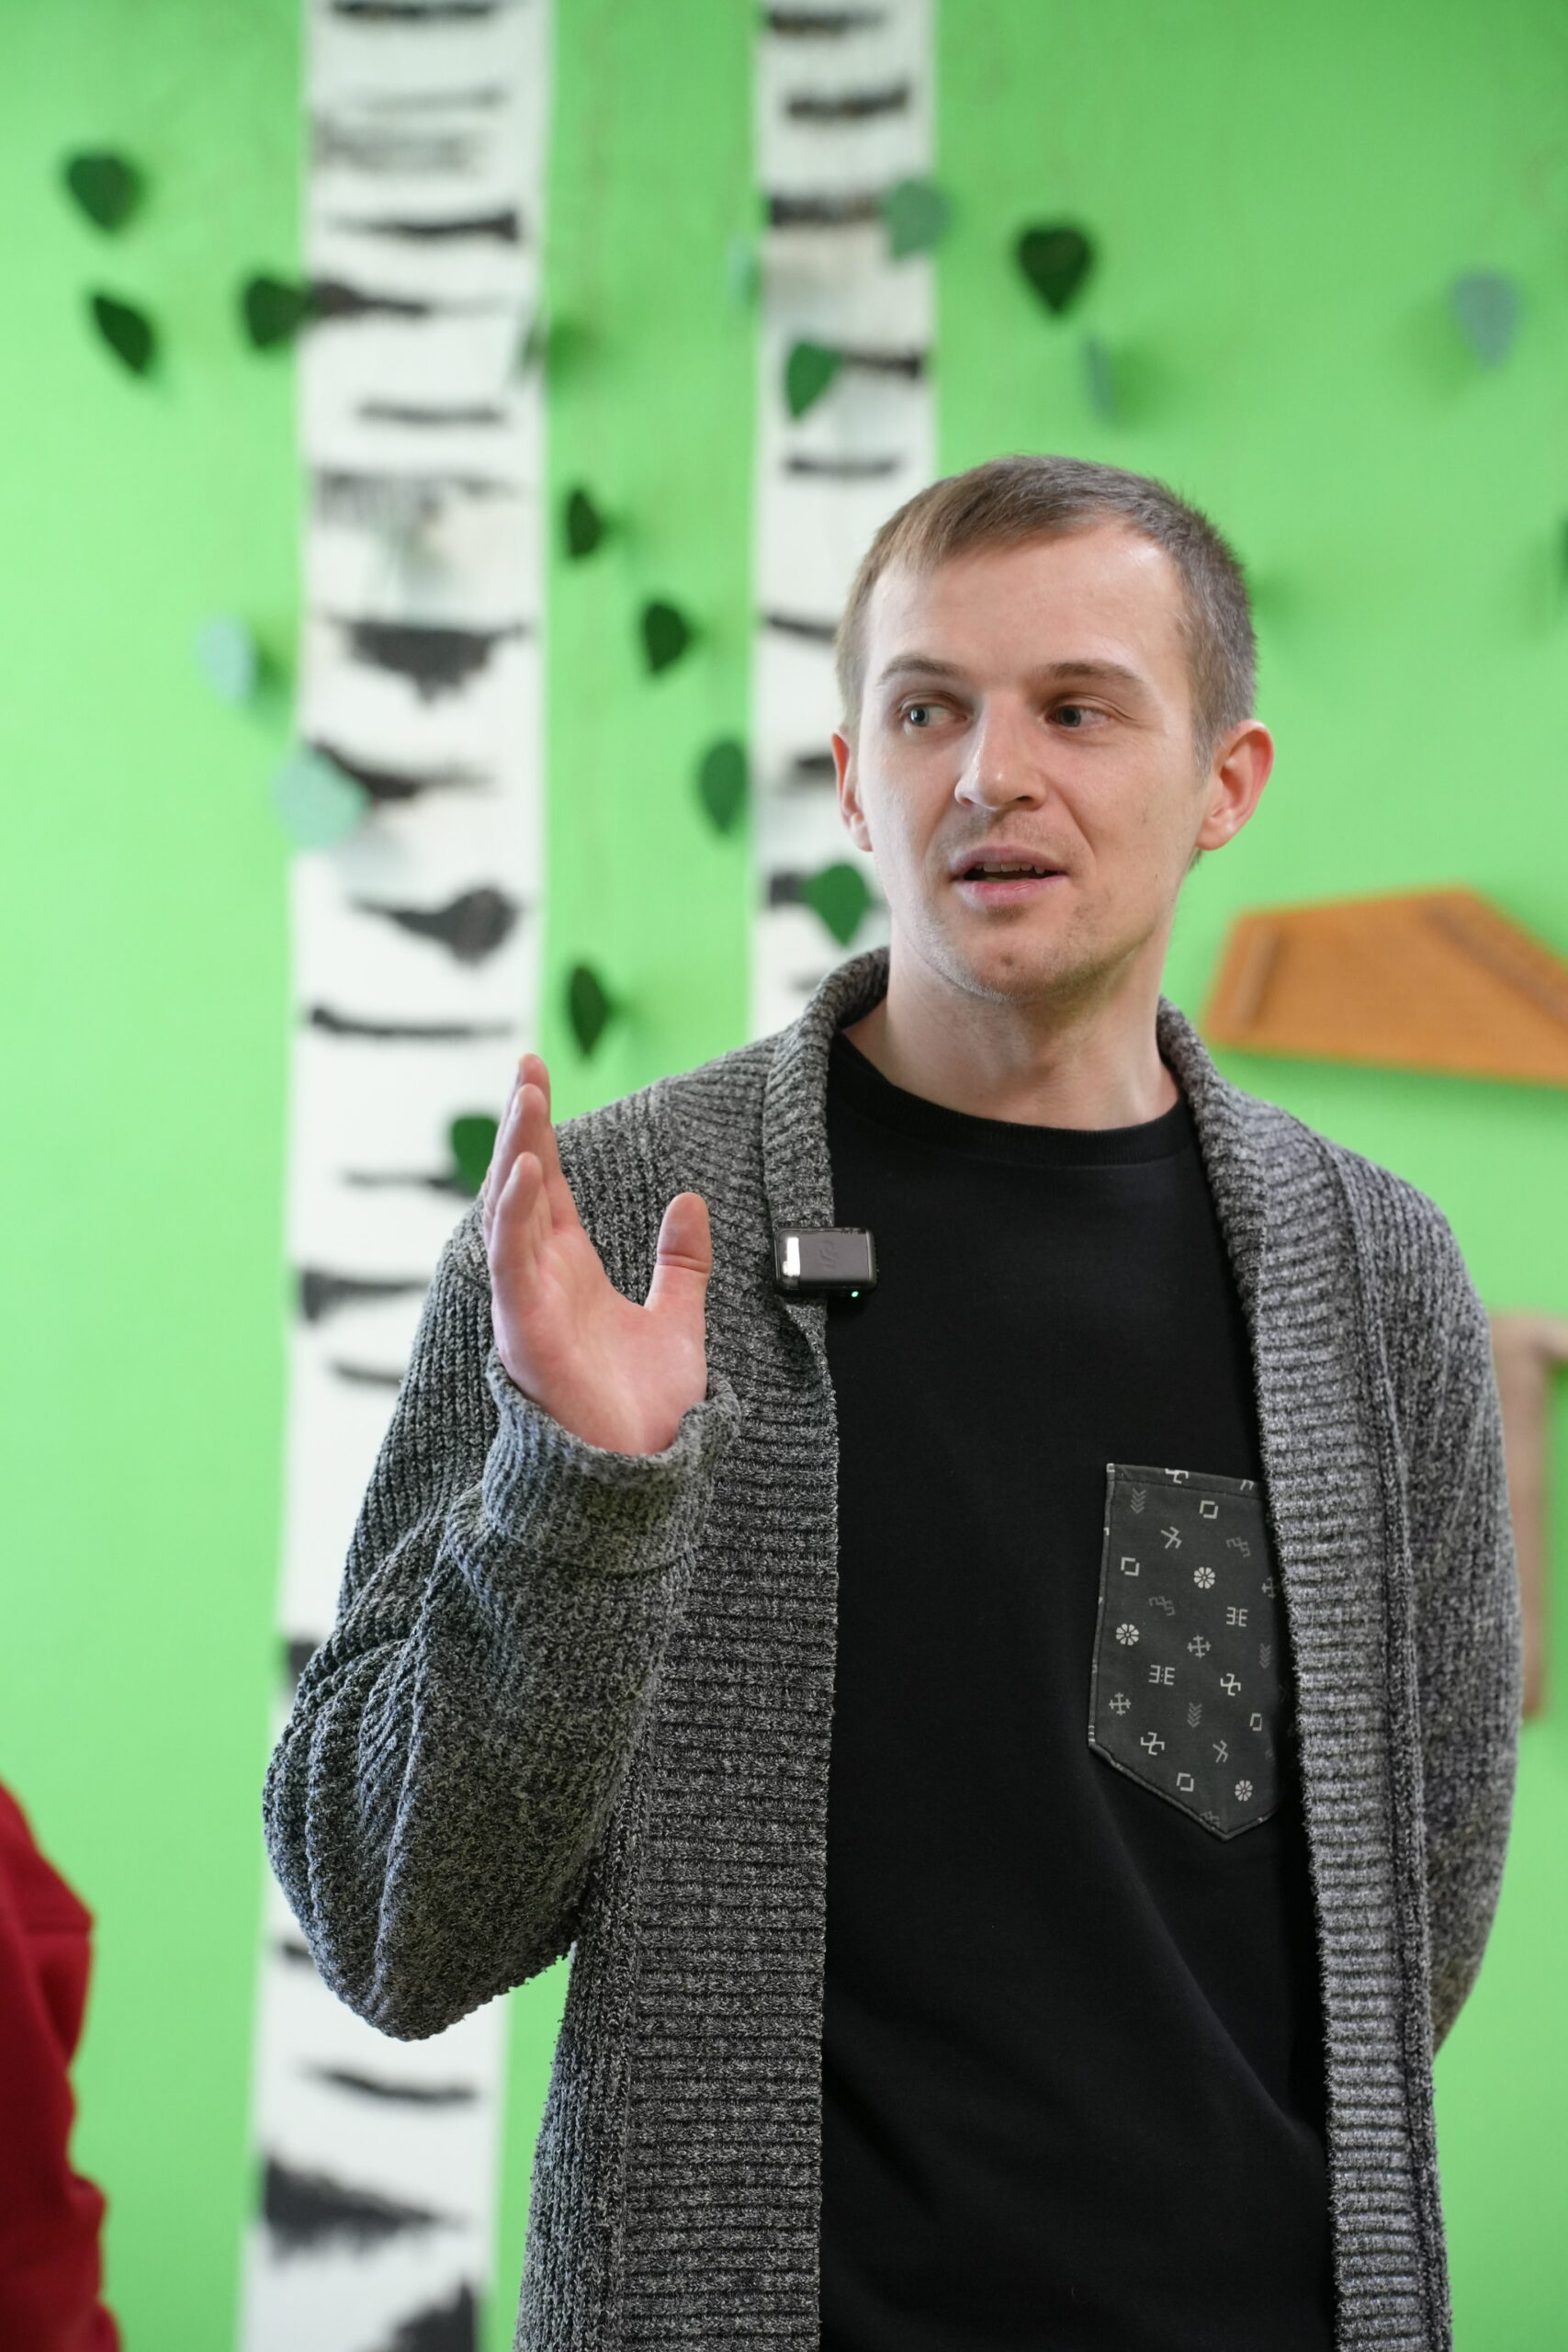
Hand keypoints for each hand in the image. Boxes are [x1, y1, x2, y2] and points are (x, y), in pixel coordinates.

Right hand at [480, 1053, 712, 1455]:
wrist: (642, 1476)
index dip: (542, 1132)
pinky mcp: (524, 1330)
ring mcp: (525, 1302)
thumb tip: (690, 1202)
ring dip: (516, 1154)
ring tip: (526, 1099)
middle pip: (522, 1185)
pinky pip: (511, 1262)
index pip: (550, 1186)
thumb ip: (680, 1264)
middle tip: (527, 1066)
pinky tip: (530, 1172)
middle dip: (522, 1125)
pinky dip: (516, 1216)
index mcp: (568, 1270)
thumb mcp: (678, 1321)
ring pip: (509, 1214)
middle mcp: (539, 1279)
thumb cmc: (644, 1411)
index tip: (538, 1076)